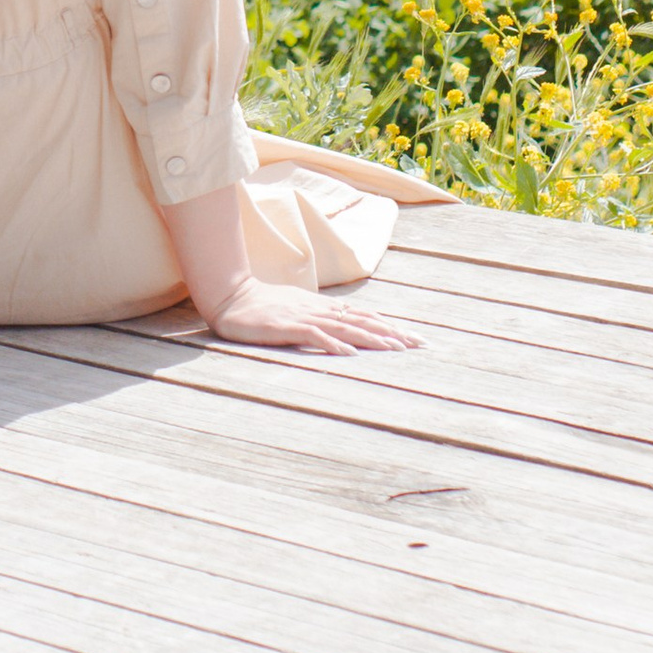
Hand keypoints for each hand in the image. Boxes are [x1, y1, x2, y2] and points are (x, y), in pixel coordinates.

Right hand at [203, 282, 420, 355]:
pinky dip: (334, 345)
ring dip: (371, 339)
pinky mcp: (287, 326)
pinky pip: (315, 335)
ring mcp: (304, 316)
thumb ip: (320, 319)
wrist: (232, 298)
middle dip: (392, 334)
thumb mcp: (297, 311)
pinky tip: (350, 355)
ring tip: (395, 350)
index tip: (415, 339)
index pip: (365, 317)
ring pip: (345, 328)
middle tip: (419, 345)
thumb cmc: (263, 307)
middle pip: (363, 321)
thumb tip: (345, 331)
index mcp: (324, 308)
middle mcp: (320, 310)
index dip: (391, 327)